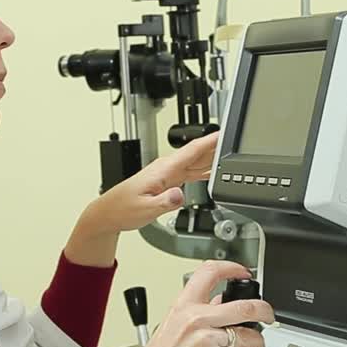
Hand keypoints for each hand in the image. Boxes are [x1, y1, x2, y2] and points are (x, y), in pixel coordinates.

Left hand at [64, 132, 218, 265]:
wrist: (108, 214)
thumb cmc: (122, 209)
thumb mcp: (145, 209)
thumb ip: (164, 202)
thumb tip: (180, 195)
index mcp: (163, 169)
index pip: (192, 149)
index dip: (211, 140)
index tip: (227, 132)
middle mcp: (166, 168)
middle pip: (198, 153)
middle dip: (218, 146)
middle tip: (239, 143)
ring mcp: (167, 174)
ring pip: (196, 161)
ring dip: (213, 157)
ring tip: (232, 155)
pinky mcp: (167, 181)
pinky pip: (191, 172)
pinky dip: (204, 170)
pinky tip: (214, 172)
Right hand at [88, 260, 273, 346]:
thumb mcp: (168, 328)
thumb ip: (194, 313)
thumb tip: (219, 304)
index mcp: (182, 307)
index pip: (210, 272)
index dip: (233, 268)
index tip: (244, 272)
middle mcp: (196, 320)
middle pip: (245, 305)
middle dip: (264, 310)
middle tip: (267, 314)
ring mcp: (207, 341)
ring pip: (250, 334)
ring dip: (257, 341)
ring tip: (253, 345)